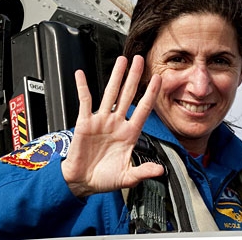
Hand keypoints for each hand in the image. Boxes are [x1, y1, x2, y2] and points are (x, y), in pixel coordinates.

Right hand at [61, 55, 163, 197]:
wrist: (82, 182)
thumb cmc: (104, 179)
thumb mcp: (127, 178)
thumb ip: (143, 172)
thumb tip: (160, 170)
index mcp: (129, 134)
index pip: (143, 109)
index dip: (151, 94)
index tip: (158, 79)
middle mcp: (116, 123)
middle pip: (128, 95)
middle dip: (134, 77)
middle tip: (139, 59)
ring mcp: (101, 121)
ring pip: (110, 94)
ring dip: (115, 77)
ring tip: (121, 61)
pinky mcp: (85, 123)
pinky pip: (84, 102)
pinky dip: (82, 87)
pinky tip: (81, 74)